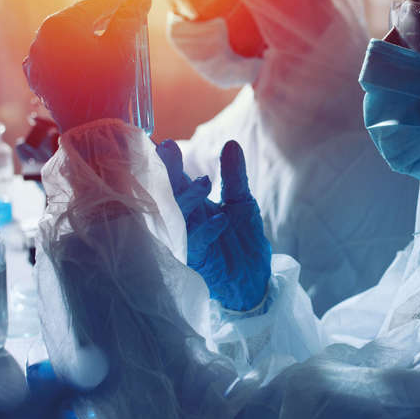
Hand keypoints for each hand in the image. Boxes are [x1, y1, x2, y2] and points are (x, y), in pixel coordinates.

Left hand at [23, 0, 151, 131]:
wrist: (91, 130)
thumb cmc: (107, 86)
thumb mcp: (123, 47)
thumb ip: (130, 18)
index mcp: (59, 25)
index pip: (96, 2)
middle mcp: (41, 38)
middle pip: (80, 18)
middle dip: (106, 12)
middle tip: (130, 6)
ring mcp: (36, 59)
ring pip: (69, 37)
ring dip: (90, 31)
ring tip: (113, 29)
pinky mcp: (38, 78)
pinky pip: (59, 56)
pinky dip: (77, 51)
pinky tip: (91, 52)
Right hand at [156, 139, 270, 311]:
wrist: (254, 276)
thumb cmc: (243, 239)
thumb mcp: (242, 202)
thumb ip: (234, 176)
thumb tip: (231, 144)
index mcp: (190, 201)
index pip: (172, 177)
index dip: (166, 160)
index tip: (165, 142)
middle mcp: (183, 218)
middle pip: (166, 192)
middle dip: (165, 171)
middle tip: (167, 149)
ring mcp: (186, 238)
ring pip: (173, 216)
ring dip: (186, 198)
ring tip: (204, 183)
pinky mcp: (194, 259)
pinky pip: (193, 243)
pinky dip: (206, 230)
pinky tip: (220, 219)